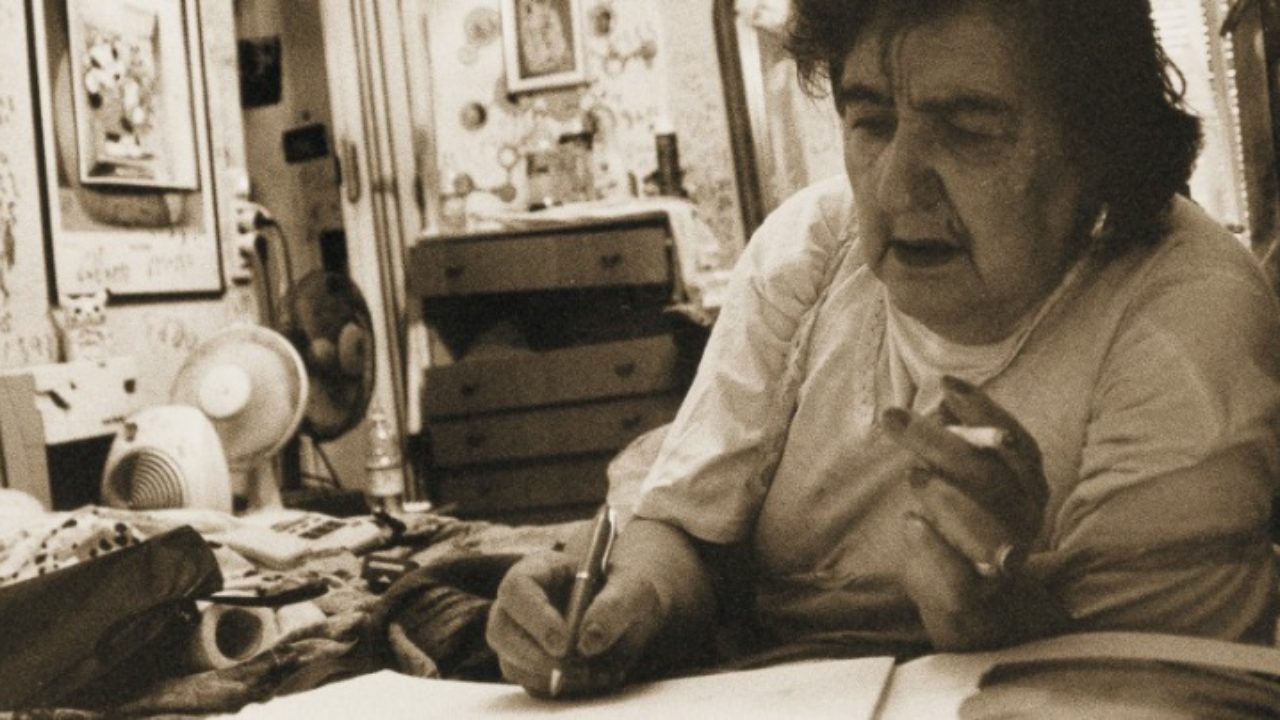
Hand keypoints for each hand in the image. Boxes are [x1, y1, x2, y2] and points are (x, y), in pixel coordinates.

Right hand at [486, 550, 665, 696]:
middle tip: (572, 667)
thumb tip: (588, 641)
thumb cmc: (626, 590)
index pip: (517, 588)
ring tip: (591, 671)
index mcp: (540, 570)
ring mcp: (521, 635)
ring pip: (511, 662)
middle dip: (533, 655)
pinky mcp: (530, 663)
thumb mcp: (633, 587)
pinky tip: (589, 676)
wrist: (631, 613)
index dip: (535, 616)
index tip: (563, 642)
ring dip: (548, 675)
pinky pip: (530, 683)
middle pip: (500, 629)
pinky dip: (558, 687)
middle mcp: (522, 604)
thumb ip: (614, 606)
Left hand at [882, 374, 1048, 648]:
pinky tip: (910, 523)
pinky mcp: (975, 593)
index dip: (983, 411)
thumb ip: (956, 443)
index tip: (945, 383)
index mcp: (1028, 484)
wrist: (970, 599)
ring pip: (983, 523)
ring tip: (914, 475)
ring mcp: (1004, 558)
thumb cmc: (960, 520)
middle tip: (894, 419)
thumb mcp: (960, 477)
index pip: (1016, 442)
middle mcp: (1026, 519)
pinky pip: (958, 572)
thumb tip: (940, 400)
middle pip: (989, 477)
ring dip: (944, 494)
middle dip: (939, 443)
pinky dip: (932, 545)